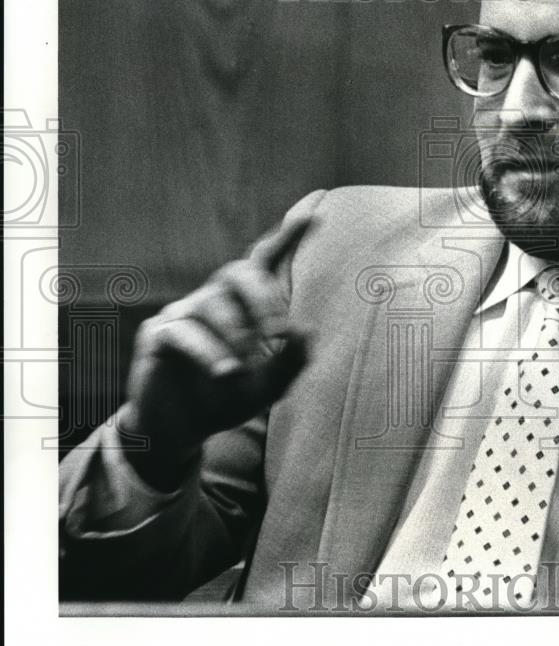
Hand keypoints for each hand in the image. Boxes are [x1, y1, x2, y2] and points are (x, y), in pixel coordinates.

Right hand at [119, 217, 313, 489]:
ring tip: (244, 371)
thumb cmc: (230, 398)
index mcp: (243, 303)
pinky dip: (210, 352)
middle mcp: (213, 298)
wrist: (183, 429)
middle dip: (264, 300)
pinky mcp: (159, 333)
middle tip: (279, 334)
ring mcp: (183, 312)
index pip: (263, 260)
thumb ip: (293, 359)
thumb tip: (305, 329)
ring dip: (237, 337)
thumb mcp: (272, 385)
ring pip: (213, 305)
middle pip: (238, 272)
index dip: (286, 237)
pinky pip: (185, 332)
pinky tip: (226, 372)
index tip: (312, 215)